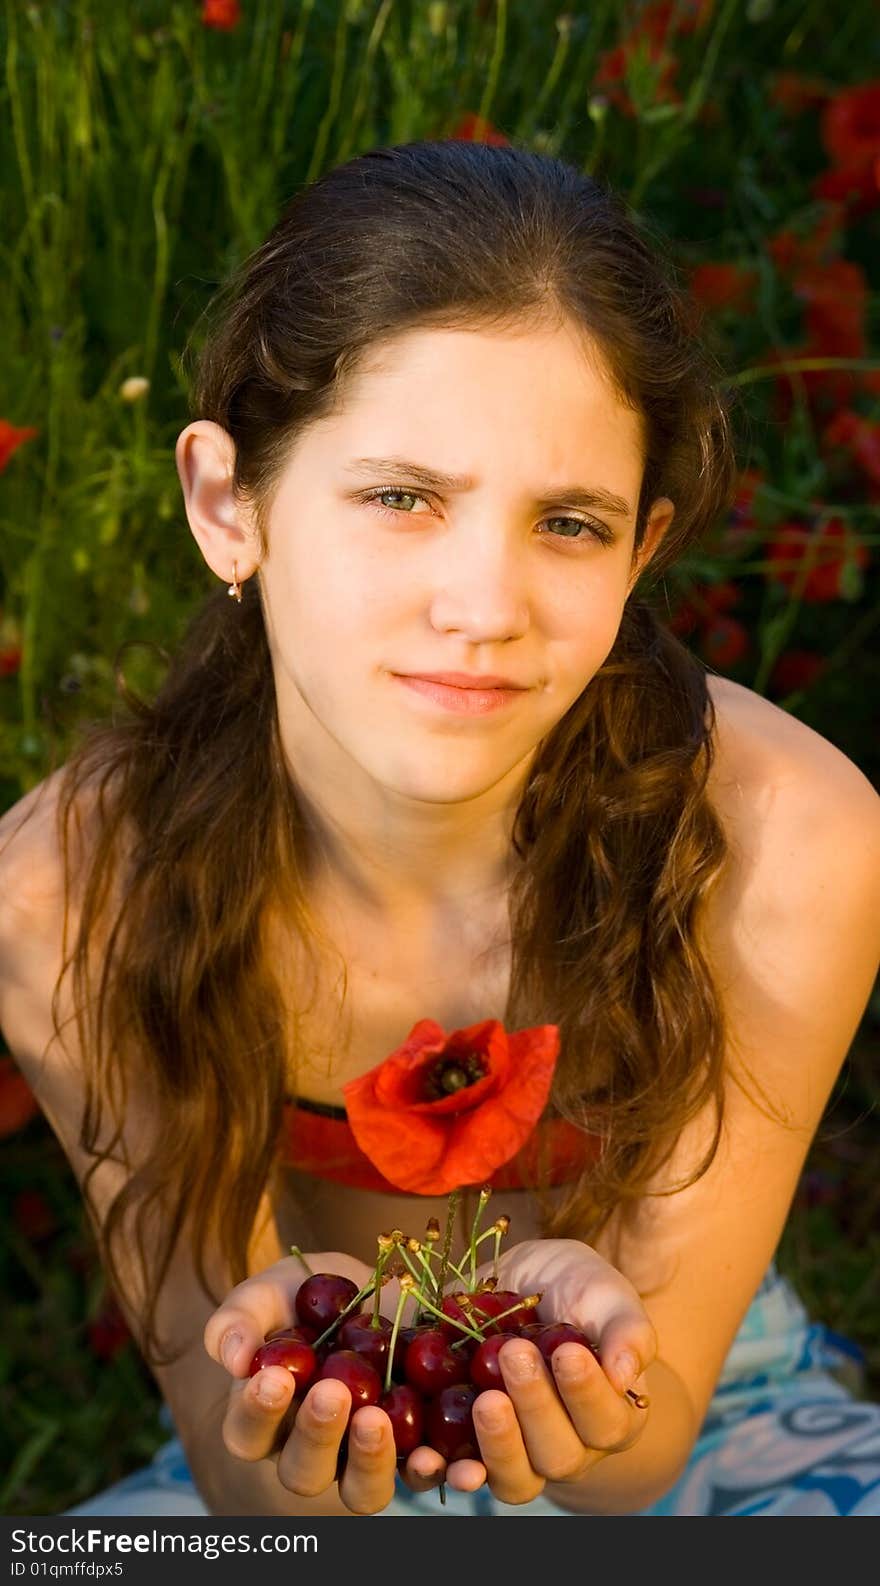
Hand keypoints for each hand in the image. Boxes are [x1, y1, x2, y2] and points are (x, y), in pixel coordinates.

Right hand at [203, 1249, 477, 1513]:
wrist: (376, 1288)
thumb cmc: (308, 1296)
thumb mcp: (271, 1291)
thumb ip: (242, 1317)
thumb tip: (233, 1356)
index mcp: (267, 1419)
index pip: (247, 1433)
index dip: (257, 1412)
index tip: (274, 1376)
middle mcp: (312, 1452)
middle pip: (303, 1473)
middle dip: (316, 1436)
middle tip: (332, 1394)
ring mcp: (365, 1457)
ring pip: (361, 1491)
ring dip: (370, 1461)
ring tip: (378, 1418)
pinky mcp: (416, 1449)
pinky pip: (425, 1474)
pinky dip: (441, 1471)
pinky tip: (455, 1457)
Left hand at [449, 1237, 656, 1505]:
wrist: (520, 1284)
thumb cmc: (575, 1290)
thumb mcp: (604, 1293)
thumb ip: (626, 1329)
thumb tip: (626, 1375)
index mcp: (609, 1414)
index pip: (606, 1422)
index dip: (586, 1394)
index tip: (567, 1351)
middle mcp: (568, 1446)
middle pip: (558, 1455)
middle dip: (536, 1407)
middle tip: (514, 1354)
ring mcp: (518, 1453)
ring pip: (514, 1477)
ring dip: (498, 1443)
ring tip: (484, 1400)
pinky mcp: (470, 1446)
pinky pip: (459, 1472)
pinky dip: (444, 1469)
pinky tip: (430, 1455)